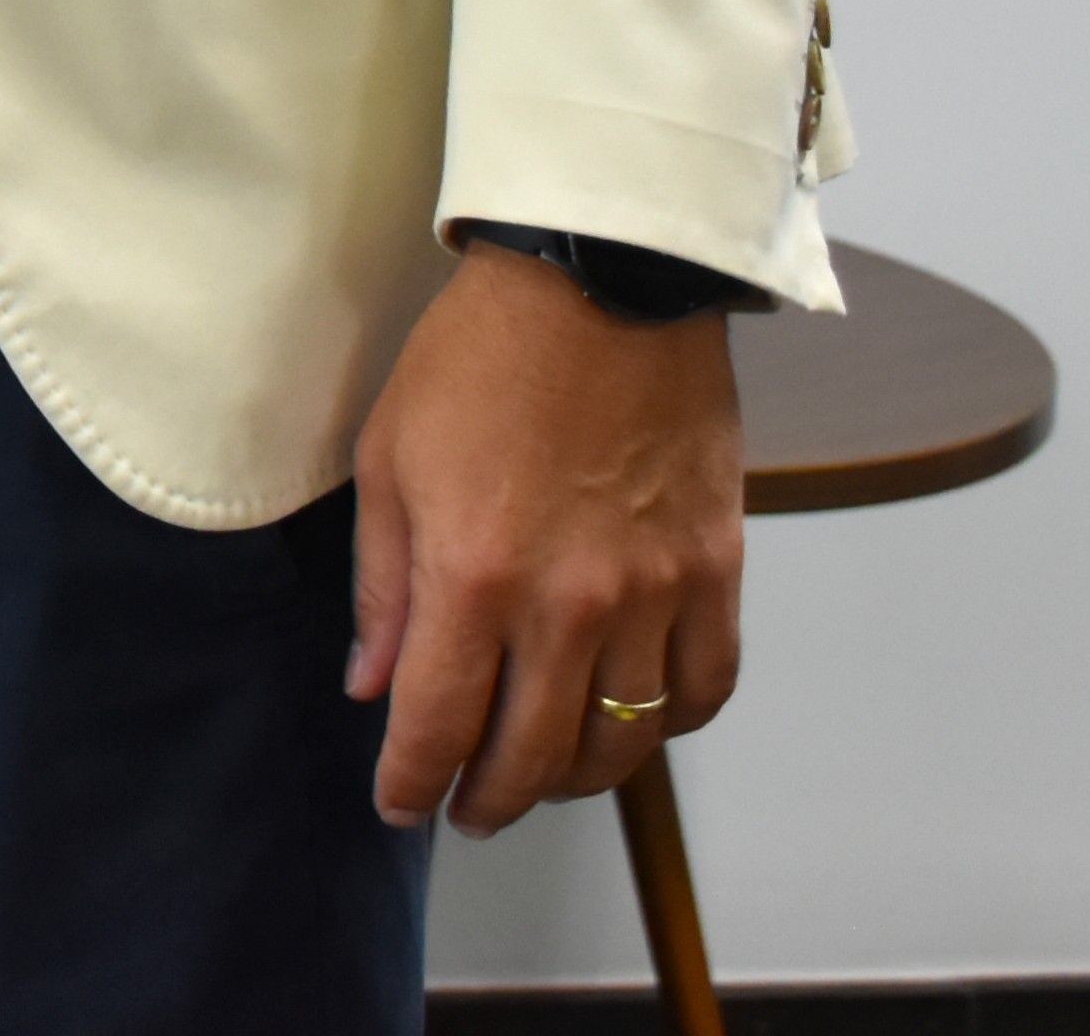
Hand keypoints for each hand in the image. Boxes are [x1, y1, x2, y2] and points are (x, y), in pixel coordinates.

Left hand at [350, 238, 746, 832]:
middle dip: (490, 798)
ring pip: (624, 741)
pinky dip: (668, 725)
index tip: (401, 806)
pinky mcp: (716, 570)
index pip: (440, 726)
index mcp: (475, 575)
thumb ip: (384, 588)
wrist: (599, 283)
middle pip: (534, 754)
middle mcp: (571, 603)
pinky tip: (631, 722)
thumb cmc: (477, 358)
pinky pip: (704, 687)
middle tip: (468, 807)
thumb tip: (373, 687)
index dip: (414, 783)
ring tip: (540, 774)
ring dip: (575, 776)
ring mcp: (656, 592)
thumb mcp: (389, 461)